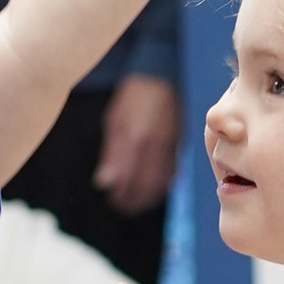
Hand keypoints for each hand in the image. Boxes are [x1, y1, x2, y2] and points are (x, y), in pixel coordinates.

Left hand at [95, 74, 180, 212]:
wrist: (164, 76)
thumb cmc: (135, 96)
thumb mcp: (114, 120)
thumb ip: (111, 154)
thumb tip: (103, 183)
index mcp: (136, 139)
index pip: (127, 180)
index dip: (120, 195)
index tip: (112, 201)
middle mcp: (156, 146)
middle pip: (145, 186)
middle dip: (133, 200)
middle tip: (122, 207)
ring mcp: (170, 146)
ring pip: (160, 182)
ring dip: (147, 197)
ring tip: (135, 204)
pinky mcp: (179, 145)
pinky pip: (171, 172)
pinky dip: (162, 185)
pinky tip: (153, 189)